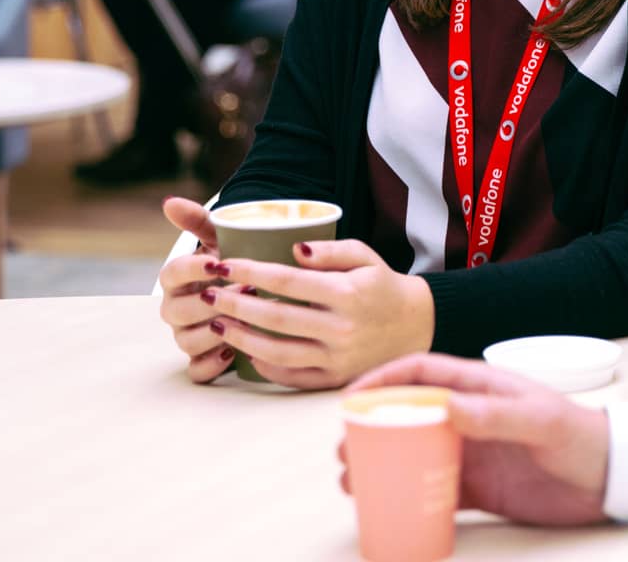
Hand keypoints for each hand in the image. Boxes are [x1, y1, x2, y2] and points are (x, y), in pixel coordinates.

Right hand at [156, 197, 234, 383]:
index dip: (192, 269)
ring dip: (214, 332)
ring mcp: (186, 335)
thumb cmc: (234, 262)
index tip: (218, 262)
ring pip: (186, 341)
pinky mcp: (200, 360)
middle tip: (244, 293)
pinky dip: (212, 364)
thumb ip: (197, 220)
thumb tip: (168, 202)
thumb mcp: (221, 238)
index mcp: (175, 279)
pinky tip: (233, 352)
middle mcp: (175, 309)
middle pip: (176, 311)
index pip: (171, 273)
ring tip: (243, 322)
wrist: (253, 292)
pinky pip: (196, 371)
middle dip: (209, 303)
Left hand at [200, 239, 432, 389]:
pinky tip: (246, 352)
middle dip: (235, 305)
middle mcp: (341, 328)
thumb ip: (329, 250)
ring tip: (218, 324)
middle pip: (276, 319)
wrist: (418, 325)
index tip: (223, 263)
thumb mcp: (364, 256)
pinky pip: (293, 377)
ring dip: (242, 339)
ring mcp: (338, 358)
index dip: (250, 272)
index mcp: (347, 293)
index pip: (287, 281)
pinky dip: (265, 367)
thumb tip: (292, 248)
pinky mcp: (336, 379)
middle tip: (208, 294)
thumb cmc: (383, 285)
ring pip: (278, 352)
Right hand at [341, 354, 610, 526]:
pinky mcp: (480, 488)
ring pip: (414, 453)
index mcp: (479, 386)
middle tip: (345, 450)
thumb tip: (446, 407)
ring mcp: (472, 452)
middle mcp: (469, 417)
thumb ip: (495, 413)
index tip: (351, 398)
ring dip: (382, 463)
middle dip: (370, 427)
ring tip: (353, 481)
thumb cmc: (580, 436)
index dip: (383, 379)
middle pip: (408, 414)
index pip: (420, 373)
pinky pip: (434, 490)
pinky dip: (408, 496)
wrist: (611, 479)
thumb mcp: (539, 420)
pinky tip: (388, 506)